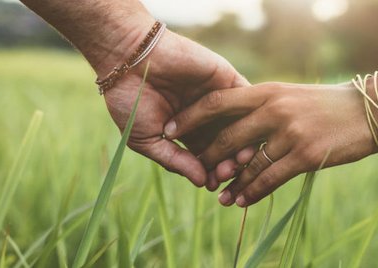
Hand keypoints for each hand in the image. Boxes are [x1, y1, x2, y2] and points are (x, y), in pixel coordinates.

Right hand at [102, 27, 256, 186]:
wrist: (128, 59)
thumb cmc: (130, 100)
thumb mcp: (147, 139)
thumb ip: (175, 161)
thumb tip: (202, 183)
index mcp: (187, 133)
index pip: (207, 158)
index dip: (211, 172)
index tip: (212, 184)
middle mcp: (206, 117)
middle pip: (227, 145)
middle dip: (229, 162)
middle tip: (227, 172)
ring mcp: (218, 98)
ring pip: (240, 125)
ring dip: (242, 143)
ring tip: (239, 158)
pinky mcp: (226, 78)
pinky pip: (246, 98)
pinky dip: (249, 115)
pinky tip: (247, 131)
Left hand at [164, 82, 377, 205]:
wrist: (370, 110)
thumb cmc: (327, 105)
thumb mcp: (291, 96)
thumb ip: (263, 107)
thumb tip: (234, 128)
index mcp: (267, 91)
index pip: (217, 102)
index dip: (190, 117)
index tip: (171, 129)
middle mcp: (274, 109)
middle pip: (227, 138)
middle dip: (208, 159)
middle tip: (199, 174)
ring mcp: (289, 133)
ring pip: (247, 164)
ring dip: (231, 184)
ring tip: (218, 197)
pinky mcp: (305, 155)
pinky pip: (269, 179)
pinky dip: (252, 192)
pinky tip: (242, 201)